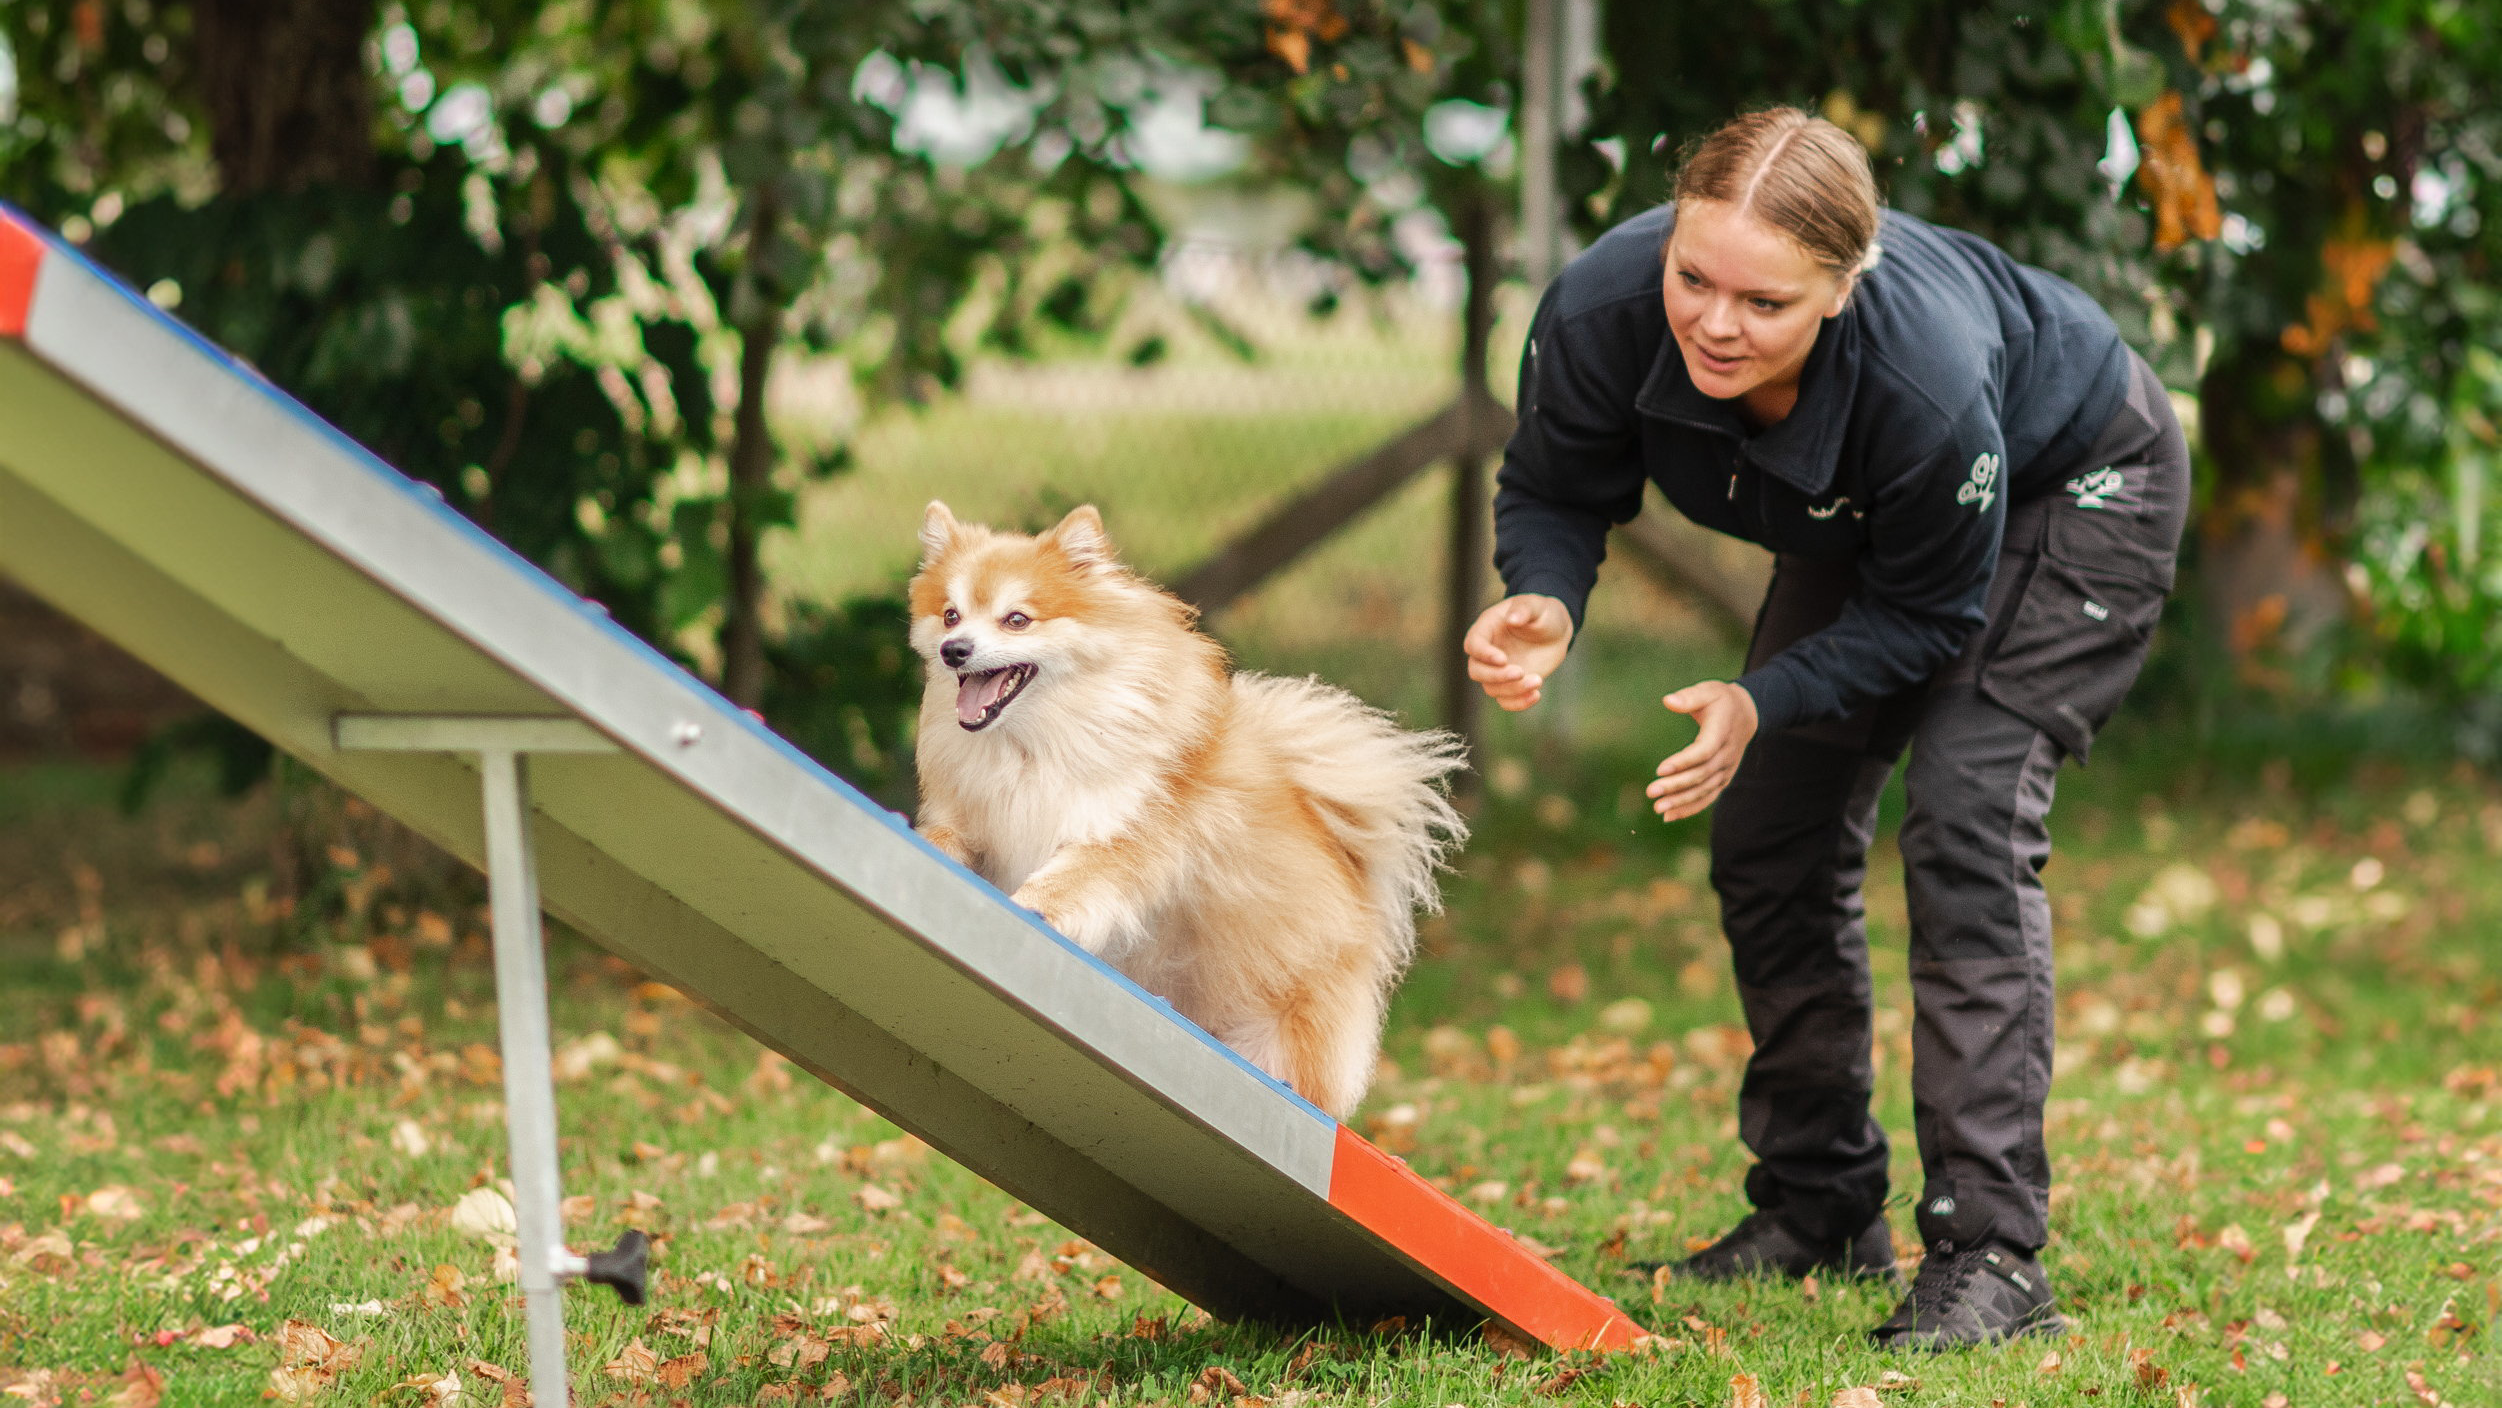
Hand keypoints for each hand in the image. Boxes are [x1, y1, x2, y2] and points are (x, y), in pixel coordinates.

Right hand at [1463, 594, 1573, 711]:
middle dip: (1496, 676)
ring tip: (1538, 681)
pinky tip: (1536, 695)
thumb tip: (1512, 618)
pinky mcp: (1510, 684)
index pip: (1473, 644)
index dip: (1484, 654)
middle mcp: (1487, 652)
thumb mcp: (1536, 606)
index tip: (1503, 659)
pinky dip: (1518, 703)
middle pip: (1476, 671)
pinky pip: (1505, 701)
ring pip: (1491, 688)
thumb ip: (1523, 609)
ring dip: (1513, 689)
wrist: (1555, 632)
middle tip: (1521, 672)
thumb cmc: (1542, 614)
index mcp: (1486, 628)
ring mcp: (1497, 671)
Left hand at [1646, 680, 1758, 820]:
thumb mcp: (1708, 691)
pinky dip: (1690, 808)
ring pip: (1704, 789)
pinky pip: (1708, 796)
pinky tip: (1670, 816)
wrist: (1747, 715)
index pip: (1704, 751)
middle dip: (1676, 786)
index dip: (1683, 762)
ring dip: (1681, 801)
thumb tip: (1668, 701)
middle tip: (1651, 792)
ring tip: (1658, 808)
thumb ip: (1689, 697)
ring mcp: (1726, 769)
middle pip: (1701, 774)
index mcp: (1722, 731)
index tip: (1660, 769)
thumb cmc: (1721, 701)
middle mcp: (1727, 754)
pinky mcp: (1723, 778)